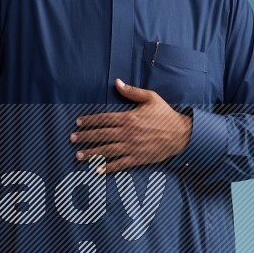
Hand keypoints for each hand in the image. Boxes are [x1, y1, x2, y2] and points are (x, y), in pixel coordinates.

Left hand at [69, 78, 191, 173]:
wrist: (181, 134)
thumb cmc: (165, 115)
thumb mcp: (151, 98)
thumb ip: (132, 92)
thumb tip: (117, 82)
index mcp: (129, 117)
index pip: (104, 118)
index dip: (89, 120)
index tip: (77, 122)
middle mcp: (128, 132)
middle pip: (102, 134)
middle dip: (85, 137)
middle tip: (72, 139)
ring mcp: (133, 146)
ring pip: (107, 150)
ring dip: (91, 153)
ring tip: (78, 156)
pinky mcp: (138, 158)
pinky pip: (120, 163)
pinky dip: (107, 167)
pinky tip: (96, 170)